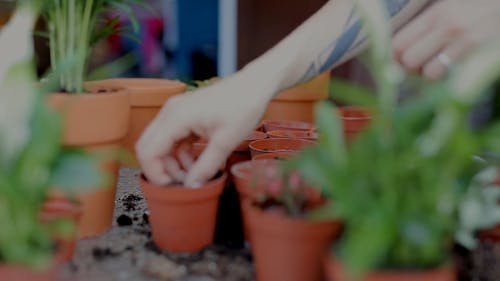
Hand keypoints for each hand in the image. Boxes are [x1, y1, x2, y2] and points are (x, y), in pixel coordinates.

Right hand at [136, 73, 271, 186]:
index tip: (172, 187)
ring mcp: (176, 111)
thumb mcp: (226, 142)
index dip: (155, 174)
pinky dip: (180, 152)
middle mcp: (170, 112)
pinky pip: (173, 138)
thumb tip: (192, 187)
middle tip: (183, 182)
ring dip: (173, 162)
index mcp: (176, 117)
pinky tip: (198, 163)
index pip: (149, 151)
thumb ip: (206, 166)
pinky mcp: (184, 114)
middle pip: (149, 147)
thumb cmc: (243, 108)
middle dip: (162, 169)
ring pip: (161, 144)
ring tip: (196, 174)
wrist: (255, 85)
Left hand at [393, 0, 499, 79]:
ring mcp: (461, 39)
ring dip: (430, 75)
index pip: (398, 43)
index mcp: (434, 14)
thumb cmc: (478, 10)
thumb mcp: (449, 9)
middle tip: (420, 67)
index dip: (393, 59)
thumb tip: (399, 51)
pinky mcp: (476, 50)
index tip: (398, 63)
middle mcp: (445, 25)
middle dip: (410, 70)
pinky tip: (453, 69)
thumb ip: (427, 26)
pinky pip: (450, 74)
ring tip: (438, 68)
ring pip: (427, 72)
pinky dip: (446, 77)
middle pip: (408, 60)